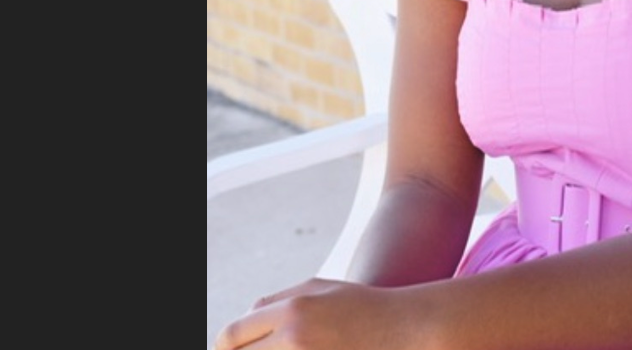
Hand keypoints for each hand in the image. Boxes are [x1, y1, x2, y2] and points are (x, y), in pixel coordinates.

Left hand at [212, 278, 404, 349]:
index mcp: (292, 311)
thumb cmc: (362, 306)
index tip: (225, 349)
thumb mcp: (318, 288)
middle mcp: (295, 340)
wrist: (408, 329)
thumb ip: (277, 300)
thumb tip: (244, 317)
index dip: (223, 346)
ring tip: (284, 349)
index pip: (233, 335)